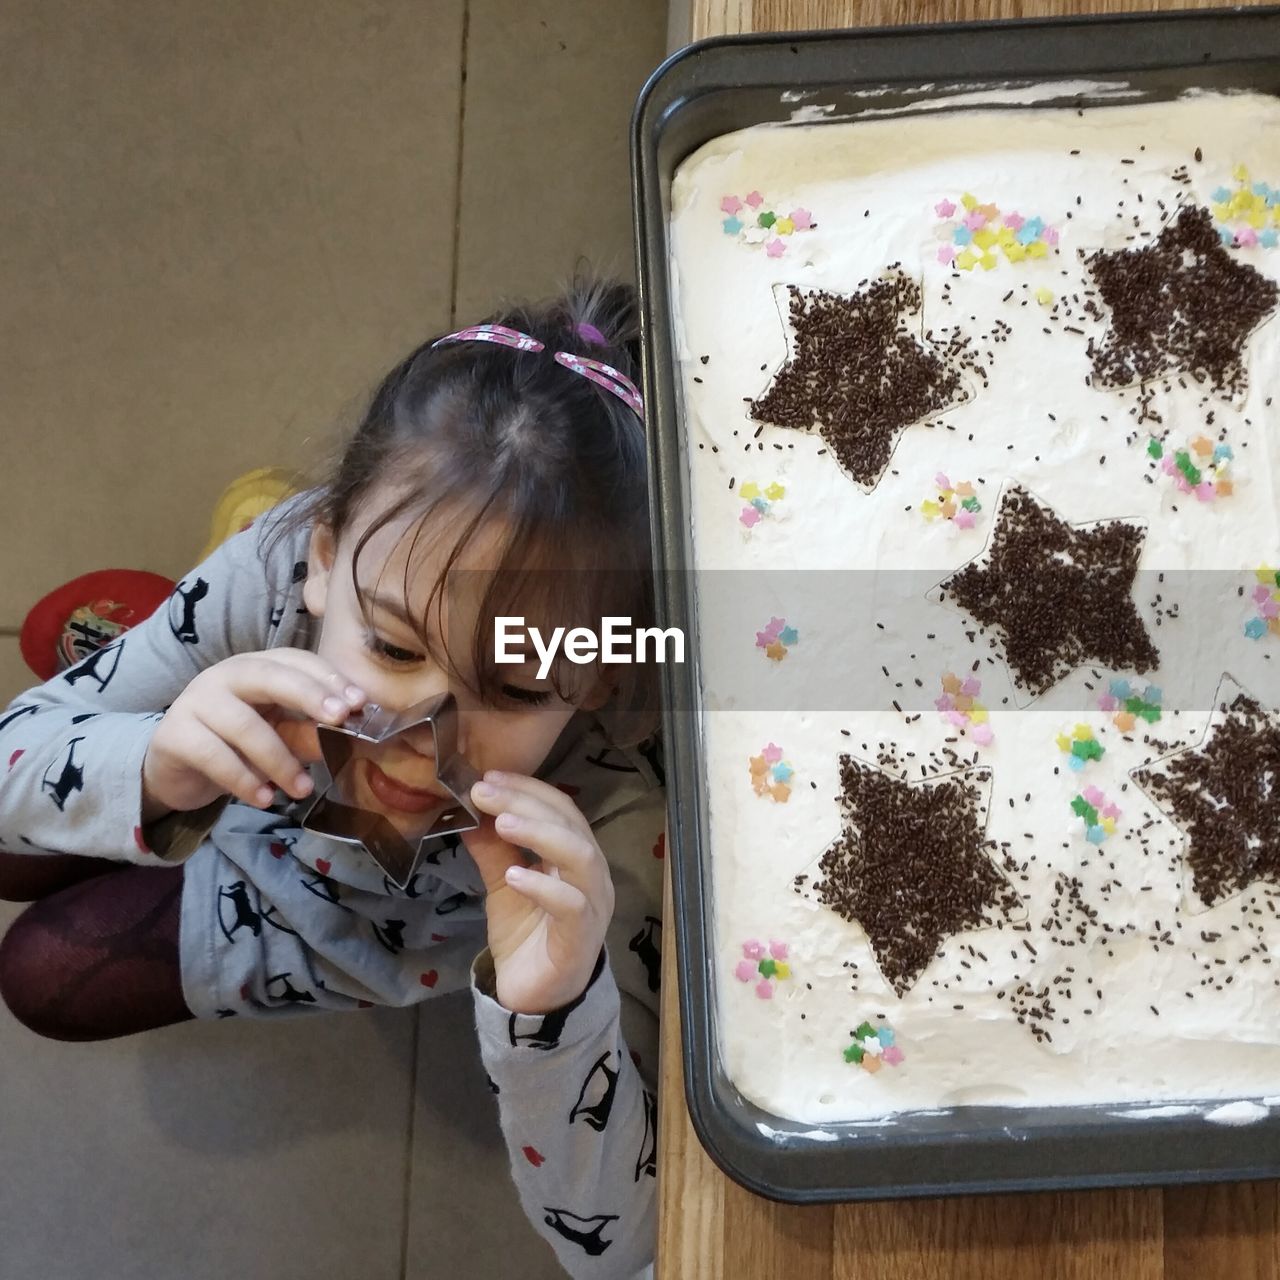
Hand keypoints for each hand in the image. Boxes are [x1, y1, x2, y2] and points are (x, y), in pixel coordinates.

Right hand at [141, 648, 364, 818]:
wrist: (178, 770)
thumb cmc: (237, 746)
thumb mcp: (279, 737)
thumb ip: (309, 733)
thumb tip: (351, 737)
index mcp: (257, 667)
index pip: (295, 661)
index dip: (328, 677)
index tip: (360, 702)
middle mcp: (225, 675)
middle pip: (269, 676)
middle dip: (309, 695)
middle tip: (340, 720)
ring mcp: (196, 701)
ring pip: (244, 725)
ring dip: (280, 760)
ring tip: (303, 789)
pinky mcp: (175, 736)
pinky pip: (214, 756)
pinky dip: (244, 780)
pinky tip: (264, 799)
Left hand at [463, 772, 614, 1014]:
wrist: (533, 999)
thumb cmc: (525, 937)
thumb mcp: (502, 885)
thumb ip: (492, 850)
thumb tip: (468, 810)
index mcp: (576, 856)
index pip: (561, 808)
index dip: (527, 788)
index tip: (488, 776)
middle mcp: (592, 875)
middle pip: (570, 824)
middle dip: (526, 802)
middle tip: (485, 792)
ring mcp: (592, 905)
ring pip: (579, 856)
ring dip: (540, 833)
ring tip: (501, 822)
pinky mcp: (581, 938)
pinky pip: (572, 905)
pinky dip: (543, 886)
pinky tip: (514, 876)